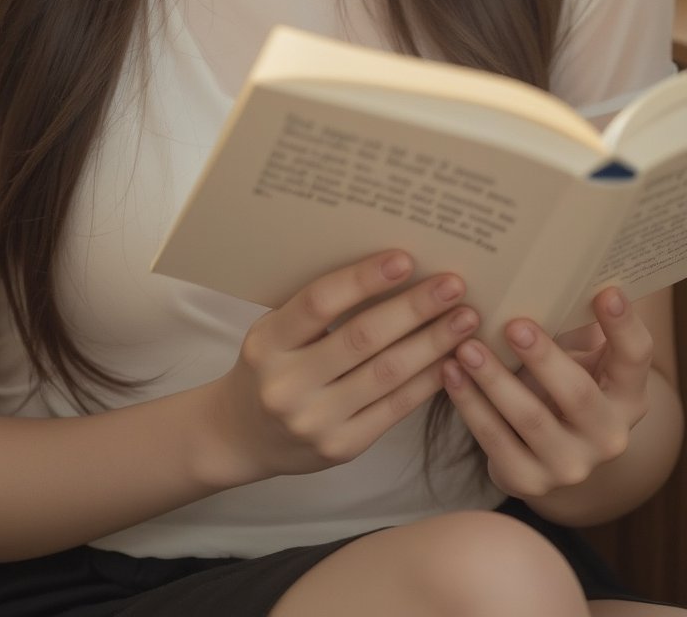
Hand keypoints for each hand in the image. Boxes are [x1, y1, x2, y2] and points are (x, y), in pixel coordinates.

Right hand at [209, 250, 478, 480]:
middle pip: (361, 339)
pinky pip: (394, 409)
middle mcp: (287, 384)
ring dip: (432, 343)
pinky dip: (427, 381)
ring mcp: (315, 421)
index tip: (406, 258)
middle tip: (454, 284)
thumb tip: (393, 268)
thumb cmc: (270, 366)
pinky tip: (451, 359)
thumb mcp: (275, 331)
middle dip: (414, 309)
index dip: (364, 279)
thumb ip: (319, 308)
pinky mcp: (341, 448)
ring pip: (386, 375)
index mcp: (267, 343)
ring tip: (465, 318)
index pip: (319, 303)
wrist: (242, 435)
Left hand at [440, 286, 652, 498]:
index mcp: (628, 394)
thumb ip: (574, 320)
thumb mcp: (580, 356)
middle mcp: (608, 435)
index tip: (606, 290)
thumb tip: (550, 261)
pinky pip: (494, 441)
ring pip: (531, 419)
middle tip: (515, 325)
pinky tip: (450, 372)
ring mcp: (570, 465)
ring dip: (495, 380)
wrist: (543, 451)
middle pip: (579, 394)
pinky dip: (469, 404)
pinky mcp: (528, 481)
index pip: (635, 357)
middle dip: (545, 358)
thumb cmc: (560, 379)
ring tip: (466, 345)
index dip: (623, 325)